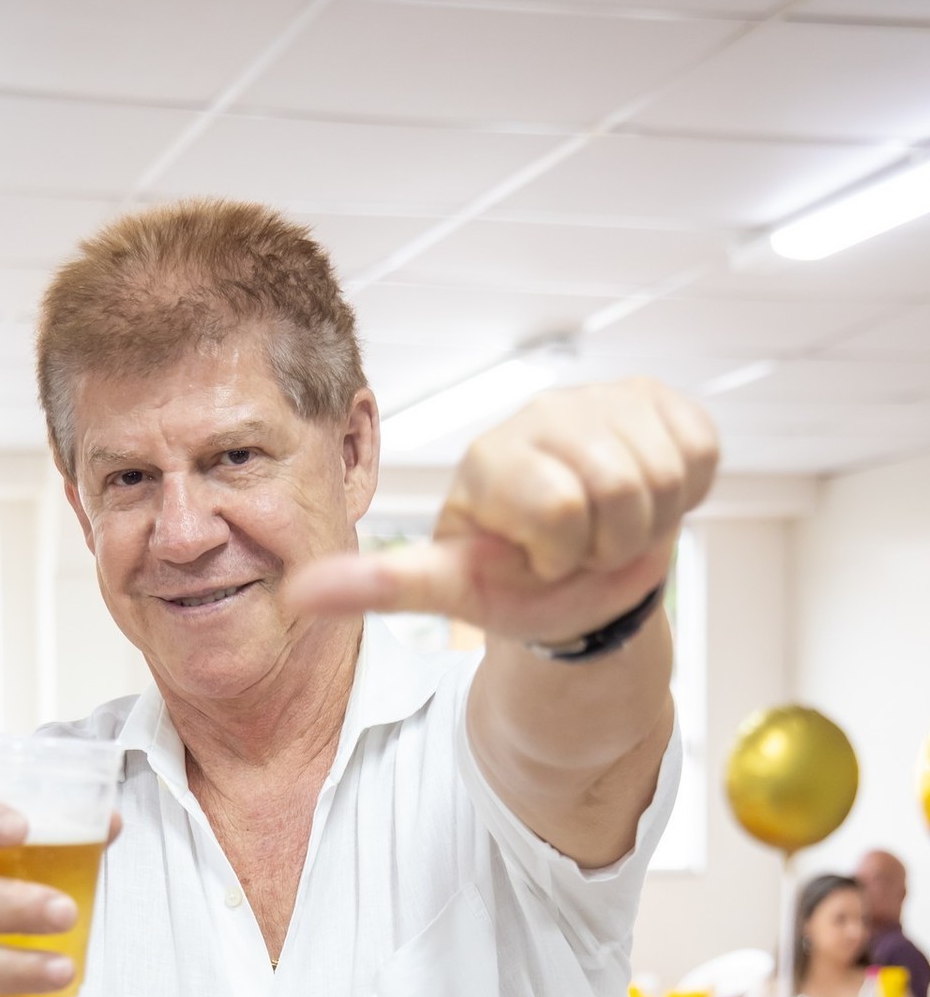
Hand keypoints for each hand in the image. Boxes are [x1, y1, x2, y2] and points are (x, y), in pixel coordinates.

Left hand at [289, 378, 718, 644]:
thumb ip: (381, 585)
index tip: (538, 555)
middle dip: (606, 541)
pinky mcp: (662, 402)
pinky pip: (699, 452)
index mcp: (491, 457)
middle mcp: (545, 414)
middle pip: (617, 489)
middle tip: (579, 546)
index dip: (560, 550)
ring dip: (647, 521)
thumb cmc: (518, 581)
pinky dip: (686, 494)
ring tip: (610, 525)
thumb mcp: (451, 589)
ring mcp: (606, 400)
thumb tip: (297, 596)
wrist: (588, 582)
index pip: (556, 506)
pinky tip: (649, 497)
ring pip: (661, 473)